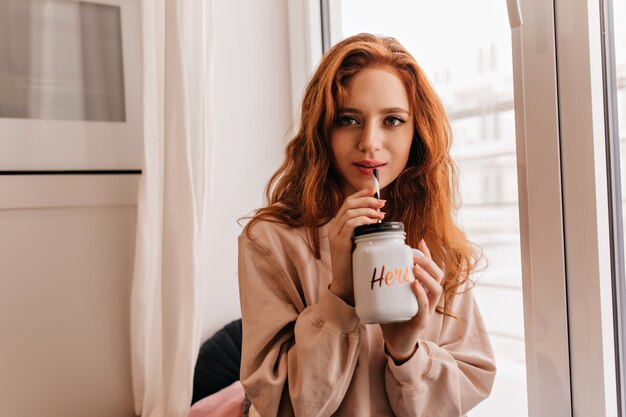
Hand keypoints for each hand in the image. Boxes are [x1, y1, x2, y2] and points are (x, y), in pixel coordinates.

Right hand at [327, 186, 384, 304]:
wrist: (346, 286)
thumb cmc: (356, 265)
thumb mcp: (360, 244)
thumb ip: (365, 231)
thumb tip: (380, 219)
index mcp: (338, 226)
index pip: (348, 203)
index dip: (361, 194)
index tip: (374, 190)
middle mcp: (334, 228)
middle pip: (348, 204)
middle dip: (367, 200)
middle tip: (382, 203)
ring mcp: (335, 235)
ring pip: (350, 212)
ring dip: (368, 210)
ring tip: (381, 214)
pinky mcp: (340, 243)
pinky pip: (350, 224)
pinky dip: (363, 220)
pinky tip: (374, 223)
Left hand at [381, 239, 444, 362]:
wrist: (394, 345)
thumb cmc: (392, 319)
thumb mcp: (389, 296)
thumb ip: (385, 282)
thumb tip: (367, 263)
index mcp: (423, 291)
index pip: (431, 270)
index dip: (429, 256)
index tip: (421, 242)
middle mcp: (429, 299)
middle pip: (438, 277)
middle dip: (428, 263)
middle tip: (414, 254)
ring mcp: (427, 310)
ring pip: (436, 290)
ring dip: (426, 276)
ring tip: (414, 267)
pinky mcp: (421, 322)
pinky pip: (425, 307)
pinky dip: (421, 295)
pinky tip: (414, 285)